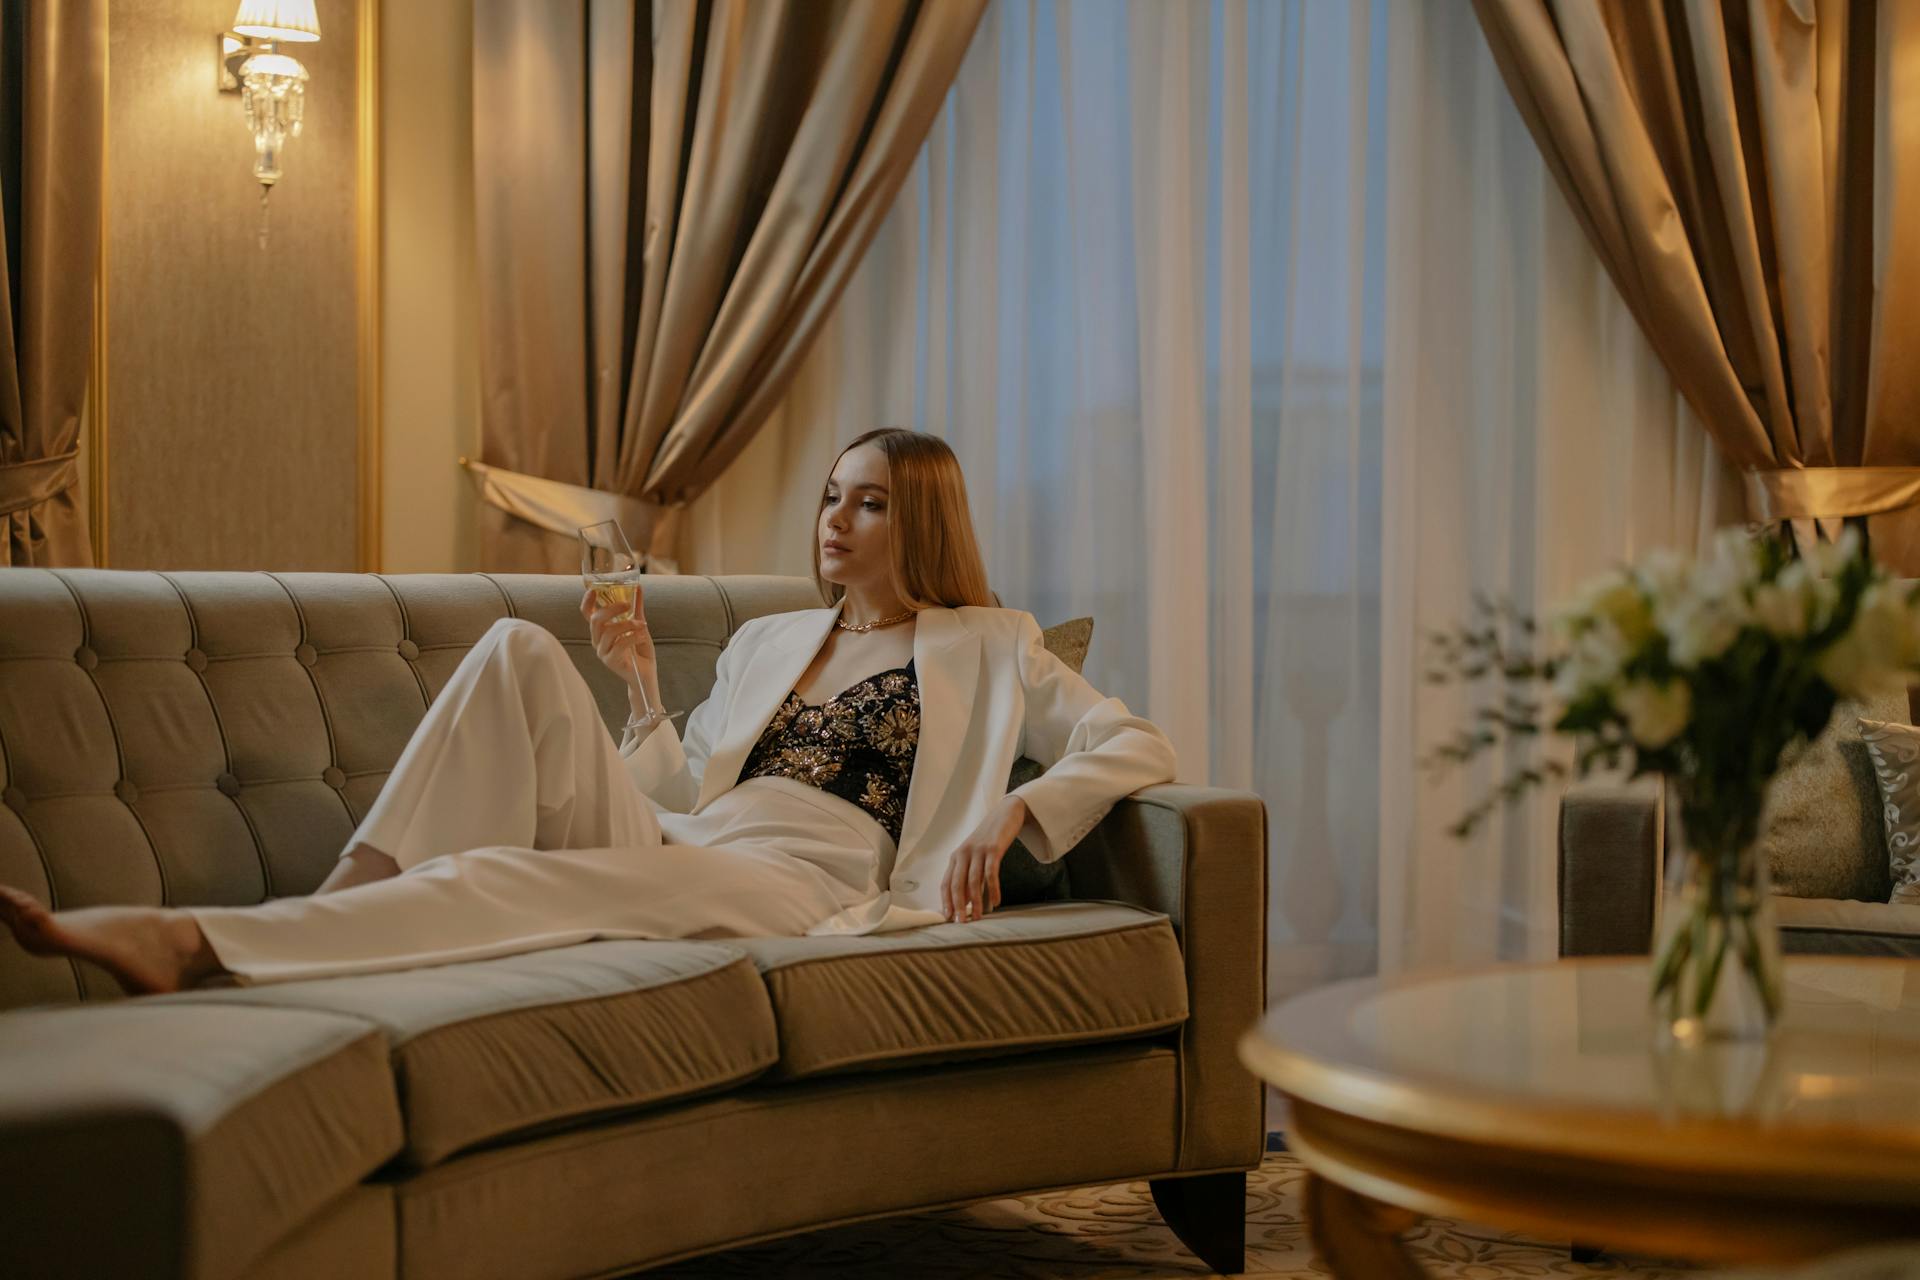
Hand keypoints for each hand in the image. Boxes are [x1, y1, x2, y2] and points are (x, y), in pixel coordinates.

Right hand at [580, 585, 658, 697]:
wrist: (646, 674)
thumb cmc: (640, 651)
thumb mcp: (639, 626)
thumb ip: (636, 609)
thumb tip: (638, 588)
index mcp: (601, 630)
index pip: (587, 614)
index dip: (587, 601)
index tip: (594, 590)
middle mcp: (598, 640)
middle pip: (596, 620)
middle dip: (612, 609)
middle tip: (628, 604)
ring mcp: (602, 652)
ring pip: (608, 631)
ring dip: (627, 624)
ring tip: (642, 625)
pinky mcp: (610, 661)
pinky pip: (619, 645)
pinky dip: (633, 637)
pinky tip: (642, 636)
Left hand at [941, 796, 1027, 923]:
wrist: (1005, 814)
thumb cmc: (990, 839)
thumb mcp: (976, 855)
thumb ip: (971, 875)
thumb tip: (969, 902)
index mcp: (956, 856)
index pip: (946, 882)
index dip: (946, 901)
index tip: (948, 917)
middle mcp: (963, 853)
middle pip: (956, 884)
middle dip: (958, 906)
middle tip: (962, 922)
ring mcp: (978, 851)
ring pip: (973, 882)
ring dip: (975, 902)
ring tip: (979, 916)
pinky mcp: (993, 849)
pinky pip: (991, 874)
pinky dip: (993, 890)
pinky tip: (996, 902)